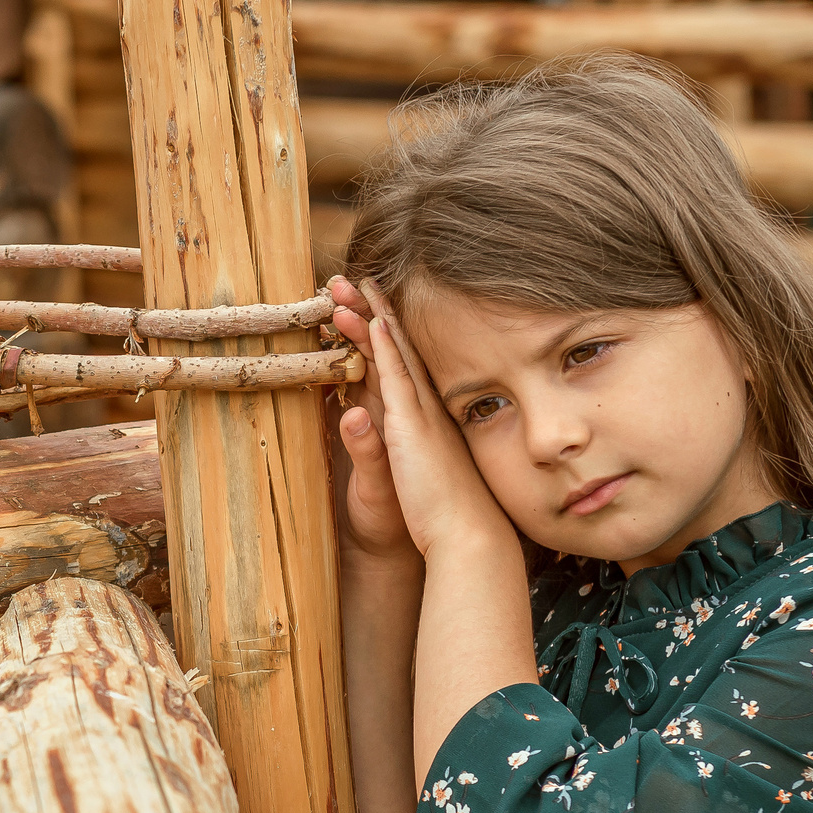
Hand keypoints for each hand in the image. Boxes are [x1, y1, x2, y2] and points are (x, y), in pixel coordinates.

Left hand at [324, 275, 414, 563]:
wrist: (465, 536)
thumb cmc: (442, 513)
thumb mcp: (412, 473)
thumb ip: (394, 448)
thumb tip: (383, 428)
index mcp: (422, 416)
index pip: (398, 362)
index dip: (381, 329)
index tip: (366, 300)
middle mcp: (422, 406)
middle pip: (393, 346)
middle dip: (371, 309)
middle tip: (349, 276)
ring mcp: (418, 413)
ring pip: (390, 352)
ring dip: (368, 316)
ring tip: (346, 284)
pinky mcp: (410, 428)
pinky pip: (394, 377)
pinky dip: (382, 347)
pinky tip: (370, 320)